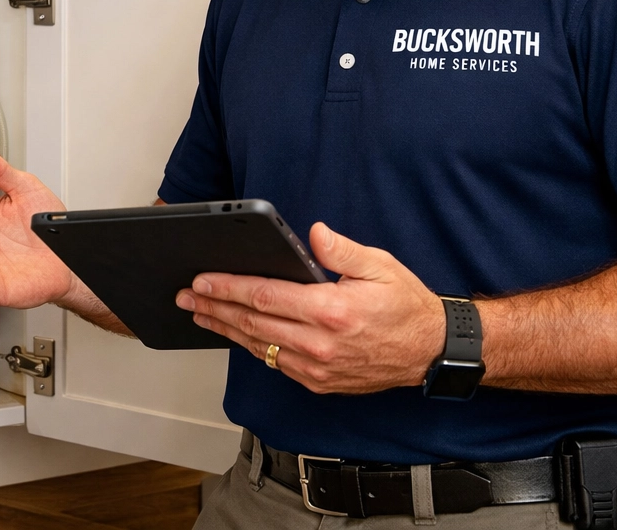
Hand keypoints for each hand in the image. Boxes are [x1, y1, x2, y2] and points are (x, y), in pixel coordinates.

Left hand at [175, 222, 444, 393]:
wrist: (431, 351)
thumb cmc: (405, 305)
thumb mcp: (379, 265)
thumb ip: (341, 249)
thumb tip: (313, 234)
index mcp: (331, 311)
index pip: (264, 296)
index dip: (227, 288)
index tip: (201, 281)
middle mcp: (320, 344)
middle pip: (252, 323)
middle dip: (213, 308)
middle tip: (185, 297)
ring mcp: (317, 367)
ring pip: (258, 346)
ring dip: (225, 329)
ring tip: (199, 314)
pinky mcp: (319, 382)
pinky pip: (275, 362)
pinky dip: (251, 346)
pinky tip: (235, 333)